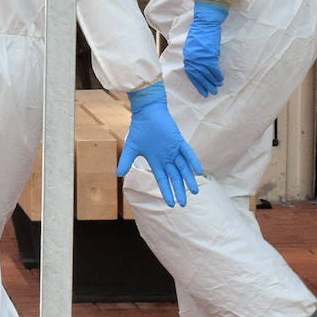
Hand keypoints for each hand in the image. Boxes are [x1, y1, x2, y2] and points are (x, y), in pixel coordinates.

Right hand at [117, 81, 203, 207]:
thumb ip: (126, 161)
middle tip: (184, 204)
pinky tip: (198, 171)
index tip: (171, 204)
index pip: (163, 180)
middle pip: (175, 177)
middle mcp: (167, 158)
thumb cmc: (139, 129)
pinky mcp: (178, 141)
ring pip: (184, 168)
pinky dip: (193, 161)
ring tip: (195, 192)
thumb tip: (118, 175)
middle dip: (179, 190)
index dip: (167, 191)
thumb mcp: (131, 148)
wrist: (146, 112)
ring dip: (189, 179)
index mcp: (156, 161)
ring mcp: (174, 150)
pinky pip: (188, 153)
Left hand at [183, 0, 228, 96]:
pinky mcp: (209, 55)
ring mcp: (200, 57)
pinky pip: (213, 68)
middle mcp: (192, 59)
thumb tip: (202, 66)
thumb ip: (195, 57)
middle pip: (198, 76)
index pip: (191, 74)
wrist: (205, 22)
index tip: (201, 90)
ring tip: (217, 88)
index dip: (196, 83)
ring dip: (212, 82)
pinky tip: (221, 79)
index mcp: (187, 56)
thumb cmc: (200, 32)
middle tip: (210, 93)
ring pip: (206, 74)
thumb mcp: (193, 46)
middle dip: (204, 85)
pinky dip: (217, 75)